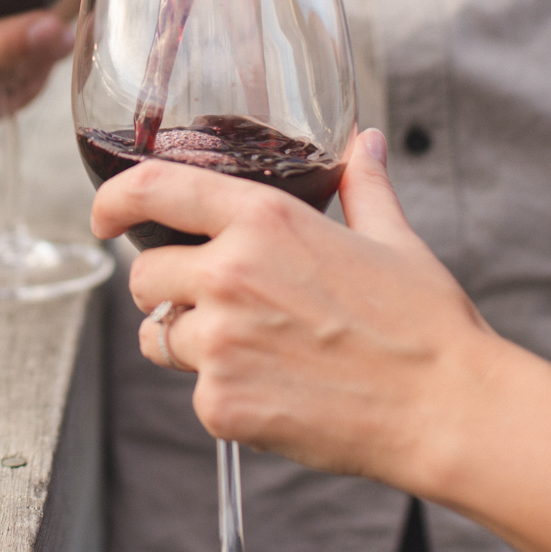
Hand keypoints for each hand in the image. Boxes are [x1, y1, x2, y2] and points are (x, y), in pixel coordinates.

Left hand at [89, 129, 496, 488]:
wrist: (446, 409)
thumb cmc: (425, 323)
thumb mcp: (393, 239)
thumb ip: (362, 185)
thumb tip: (364, 142)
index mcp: (264, 220)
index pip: (152, 189)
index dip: (113, 202)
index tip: (104, 216)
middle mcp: (229, 275)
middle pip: (143, 277)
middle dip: (167, 290)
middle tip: (215, 304)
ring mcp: (220, 343)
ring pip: (160, 338)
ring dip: (189, 343)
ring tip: (255, 351)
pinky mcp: (222, 404)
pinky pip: (194, 393)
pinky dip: (225, 396)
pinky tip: (279, 391)